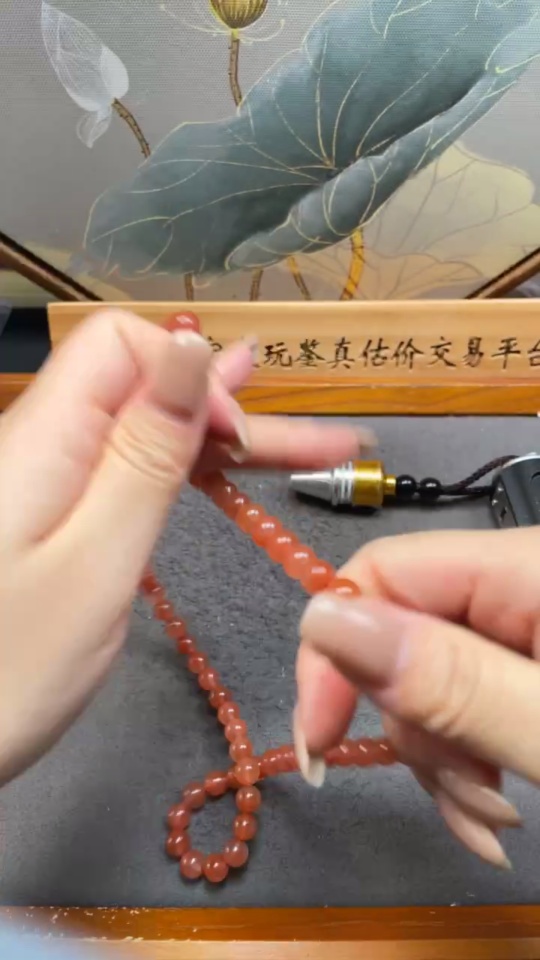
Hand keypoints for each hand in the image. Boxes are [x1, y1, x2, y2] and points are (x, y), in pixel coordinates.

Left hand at [0, 308, 369, 786]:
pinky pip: (126, 467)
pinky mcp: (54, 510)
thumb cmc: (10, 668)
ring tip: (309, 445)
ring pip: (145, 430)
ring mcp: (48, 476)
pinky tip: (225, 456)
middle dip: (234, 410)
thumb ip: (146, 452)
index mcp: (46, 435)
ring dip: (224, 440)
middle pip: (145, 388)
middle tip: (329, 442)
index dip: (192, 375)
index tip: (236, 444)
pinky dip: (182, 466)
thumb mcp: (97, 561)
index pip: (125, 343)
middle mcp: (45, 439)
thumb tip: (189, 345)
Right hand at [296, 527, 539, 869]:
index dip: (334, 651)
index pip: (382, 570)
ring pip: (429, 678)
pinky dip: (466, 758)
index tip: (322, 744)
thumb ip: (449, 680)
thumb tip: (321, 621)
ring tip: (492, 822)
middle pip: (403, 634)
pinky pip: (465, 697)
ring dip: (442, 759)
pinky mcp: (528, 656)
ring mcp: (524, 620)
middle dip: (413, 730)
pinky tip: (493, 809)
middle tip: (465, 801)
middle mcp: (515, 580)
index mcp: (524, 566)